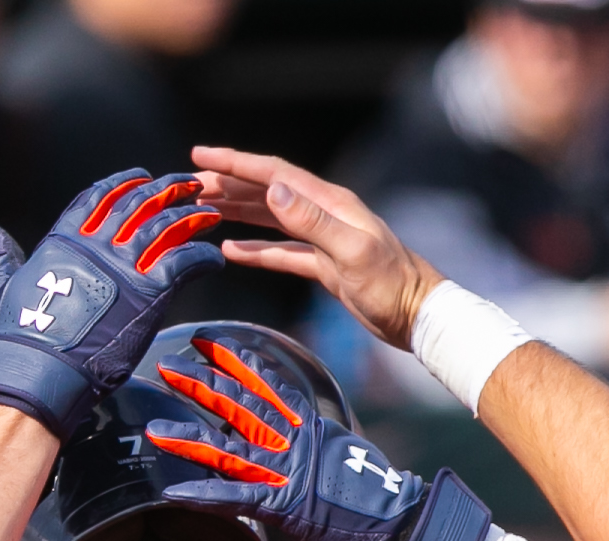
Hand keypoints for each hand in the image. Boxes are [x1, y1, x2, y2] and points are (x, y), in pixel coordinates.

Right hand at [0, 167, 225, 435]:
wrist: (38, 371)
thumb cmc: (18, 336)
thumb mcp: (5, 284)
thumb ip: (2, 255)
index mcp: (64, 239)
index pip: (98, 197)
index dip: (122, 182)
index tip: (140, 175)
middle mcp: (96, 244)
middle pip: (139, 203)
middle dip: (167, 189)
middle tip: (190, 186)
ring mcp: (124, 266)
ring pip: (167, 226)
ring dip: (193, 216)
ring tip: (211, 213)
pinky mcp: (149, 294)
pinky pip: (185, 262)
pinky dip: (203, 257)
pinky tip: (214, 259)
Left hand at [142, 328, 493, 540]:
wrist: (398, 521)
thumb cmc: (372, 495)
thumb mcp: (340, 456)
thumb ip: (311, 444)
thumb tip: (293, 434)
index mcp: (308, 428)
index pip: (267, 387)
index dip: (236, 364)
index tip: (207, 344)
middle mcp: (294, 442)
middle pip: (241, 408)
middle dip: (203, 387)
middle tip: (168, 366)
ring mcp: (286, 472)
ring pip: (230, 449)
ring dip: (190, 439)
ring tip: (156, 430)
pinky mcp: (282, 505)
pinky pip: (235, 500)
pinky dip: (204, 496)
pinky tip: (174, 492)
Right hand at [191, 146, 436, 350]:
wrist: (416, 314)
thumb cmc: (391, 284)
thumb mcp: (352, 251)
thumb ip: (312, 221)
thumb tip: (272, 192)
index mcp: (330, 202)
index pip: (275, 174)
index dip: (237, 163)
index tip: (202, 157)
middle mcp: (324, 213)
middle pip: (267, 192)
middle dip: (229, 185)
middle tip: (192, 186)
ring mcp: (322, 238)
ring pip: (270, 218)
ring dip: (238, 211)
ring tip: (205, 209)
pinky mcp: (323, 265)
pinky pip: (281, 251)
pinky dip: (255, 250)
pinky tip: (232, 250)